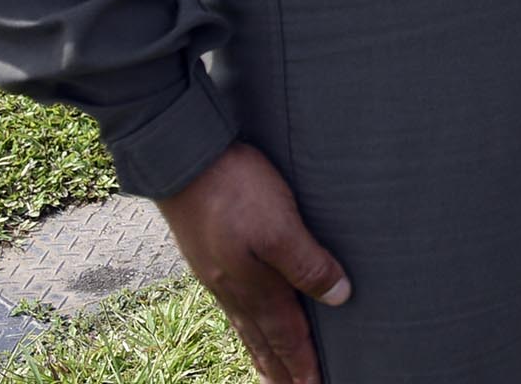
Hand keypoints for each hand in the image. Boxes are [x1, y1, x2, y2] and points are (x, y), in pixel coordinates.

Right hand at [155, 145, 349, 383]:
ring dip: (262, 352)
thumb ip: (307, 264)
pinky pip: (232, 306)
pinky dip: (245, 325)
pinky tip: (246, 318)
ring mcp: (216, 273)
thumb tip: (338, 298)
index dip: (303, 363)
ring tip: (270, 373)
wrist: (183, 158)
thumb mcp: (280, 225)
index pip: (286, 335)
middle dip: (280, 369)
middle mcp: (233, 288)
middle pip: (262, 340)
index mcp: (253, 285)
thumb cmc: (236, 188)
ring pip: (245, 325)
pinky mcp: (207, 256)